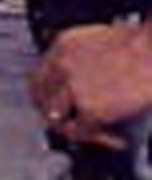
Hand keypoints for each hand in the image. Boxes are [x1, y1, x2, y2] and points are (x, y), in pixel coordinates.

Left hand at [29, 21, 151, 146]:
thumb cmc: (142, 44)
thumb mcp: (98, 38)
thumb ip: (81, 57)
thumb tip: (79, 81)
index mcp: (61, 46)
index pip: (37, 78)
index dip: (46, 97)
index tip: (60, 108)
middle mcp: (60, 66)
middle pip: (41, 101)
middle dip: (58, 116)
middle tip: (76, 126)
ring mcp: (73, 87)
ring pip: (58, 119)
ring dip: (77, 130)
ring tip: (100, 135)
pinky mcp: (91, 108)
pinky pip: (83, 132)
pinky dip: (102, 140)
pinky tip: (119, 140)